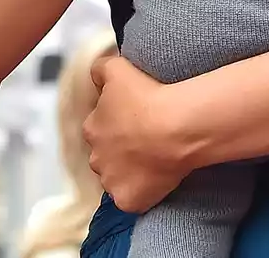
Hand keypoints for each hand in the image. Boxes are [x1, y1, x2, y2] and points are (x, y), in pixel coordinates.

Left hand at [83, 56, 193, 213]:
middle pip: (105, 156)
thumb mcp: (116, 68)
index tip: (135, 123)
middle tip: (144, 143)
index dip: (117, 126)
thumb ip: (99, 69)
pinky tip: (154, 182)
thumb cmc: (147, 95)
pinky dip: (140, 194)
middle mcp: (96, 157)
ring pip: (116, 179)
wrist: (175, 127)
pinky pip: (131, 200)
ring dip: (128, 173)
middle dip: (119, 151)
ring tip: (151, 163)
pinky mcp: (128, 201)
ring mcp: (111, 182)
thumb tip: (95, 75)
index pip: (99, 129)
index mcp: (92, 128)